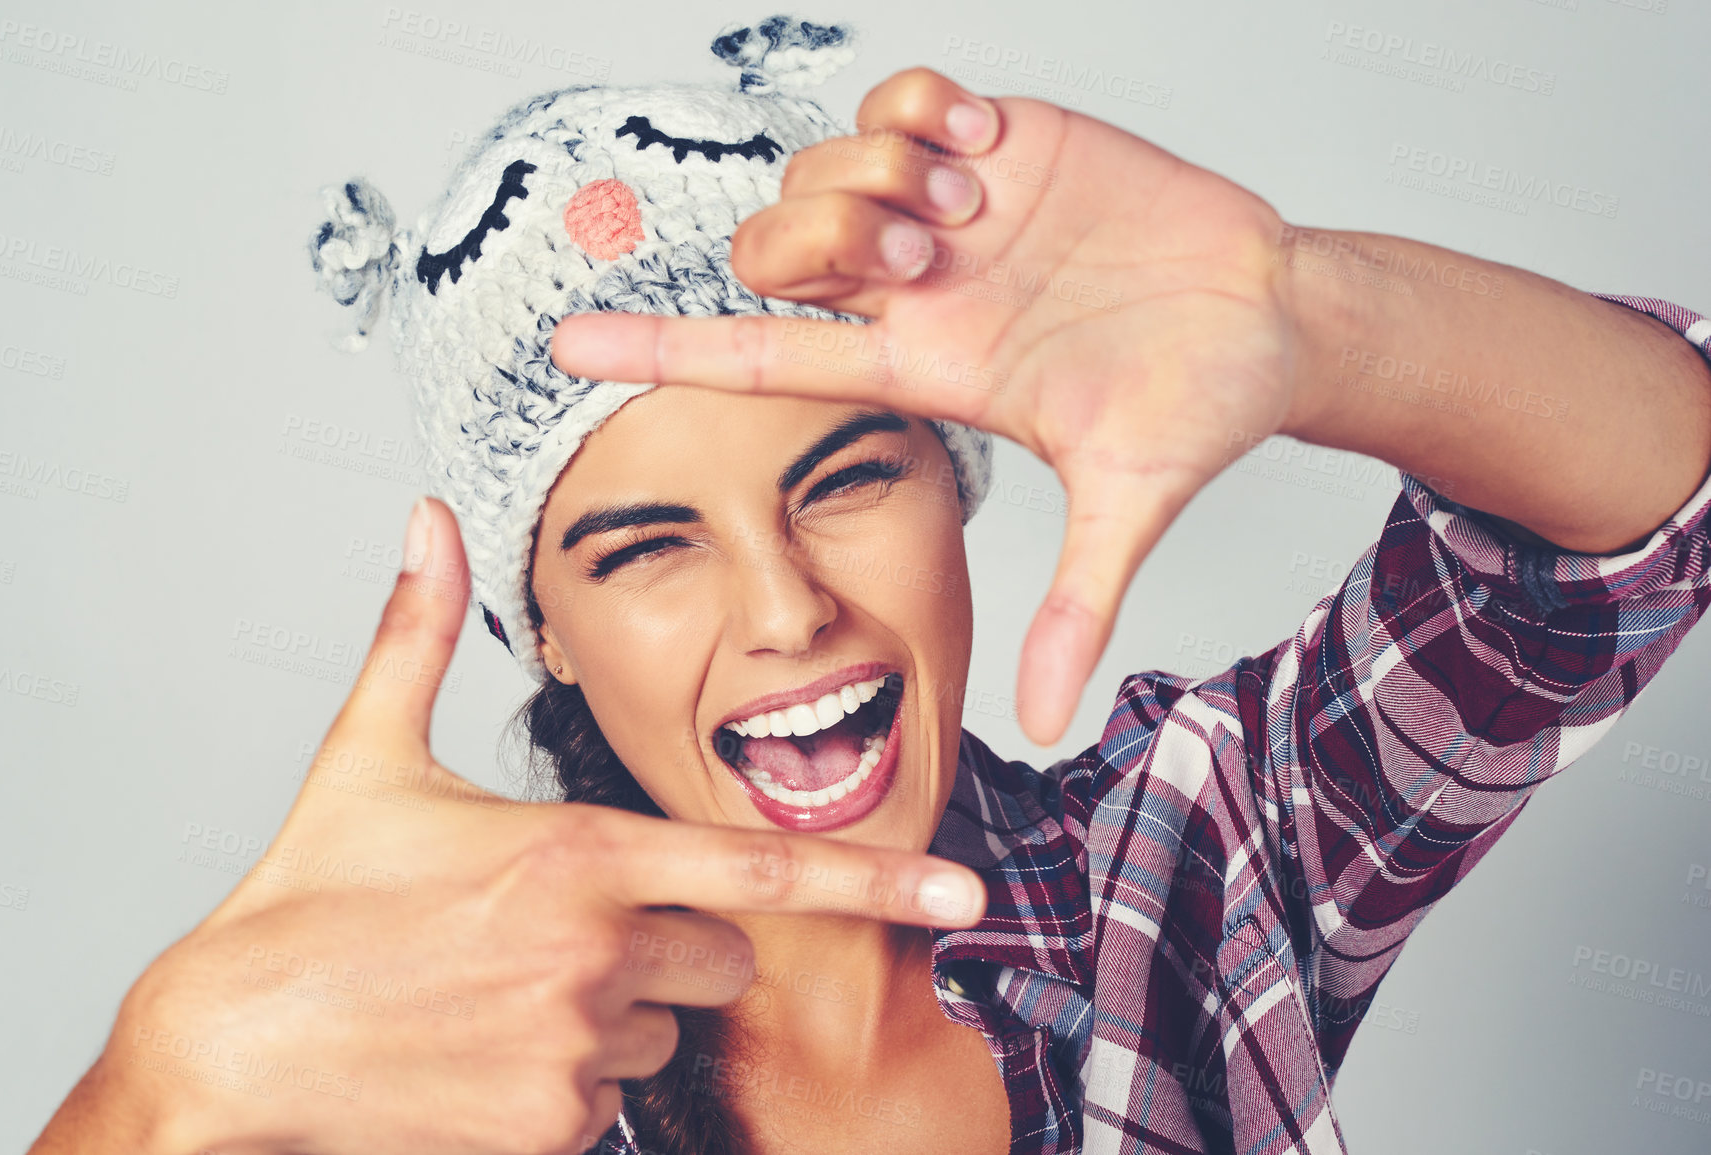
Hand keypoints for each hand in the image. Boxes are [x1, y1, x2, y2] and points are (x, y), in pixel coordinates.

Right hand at [49, 498, 985, 1154]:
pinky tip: (485, 1052)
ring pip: (663, 1033)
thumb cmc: (306, 898)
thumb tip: (427, 522)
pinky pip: (608, 1106)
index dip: (875, 878)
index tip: (963, 893)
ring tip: (504, 992)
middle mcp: (595, 953)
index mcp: (578, 854)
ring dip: (615, 1016)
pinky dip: (567, 1083)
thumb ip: (419, 633)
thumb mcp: (368, 756)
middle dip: (673, 942)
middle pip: (719, 953)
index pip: (760, 865)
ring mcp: (575, 1050)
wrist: (230, 1040)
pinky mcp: (547, 1129)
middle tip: (564, 930)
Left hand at [549, 68, 1301, 745]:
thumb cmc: (1197, 407)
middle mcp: (915, 291)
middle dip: (821, 237)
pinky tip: (985, 143)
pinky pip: (901, 98)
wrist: (1271, 315)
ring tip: (977, 202)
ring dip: (884, 176)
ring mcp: (949, 212)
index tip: (563, 349)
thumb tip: (1043, 728)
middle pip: (775, 248)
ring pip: (826, 166)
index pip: (762, 359)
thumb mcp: (1130, 505)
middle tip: (926, 251)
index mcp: (923, 368)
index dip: (661, 353)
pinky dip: (920, 108)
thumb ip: (1077, 608)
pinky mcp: (997, 142)